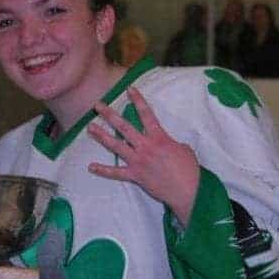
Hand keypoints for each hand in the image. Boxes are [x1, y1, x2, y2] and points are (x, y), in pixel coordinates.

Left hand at [87, 87, 199, 225]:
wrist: (188, 190)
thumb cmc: (189, 169)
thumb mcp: (183, 148)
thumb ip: (169, 143)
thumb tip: (163, 144)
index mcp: (159, 138)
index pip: (147, 114)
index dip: (138, 100)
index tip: (129, 89)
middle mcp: (146, 146)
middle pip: (124, 127)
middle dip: (109, 115)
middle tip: (97, 106)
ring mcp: (138, 161)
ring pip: (116, 146)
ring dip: (101, 136)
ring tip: (89, 128)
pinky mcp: (135, 175)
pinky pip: (116, 173)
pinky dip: (103, 170)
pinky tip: (91, 167)